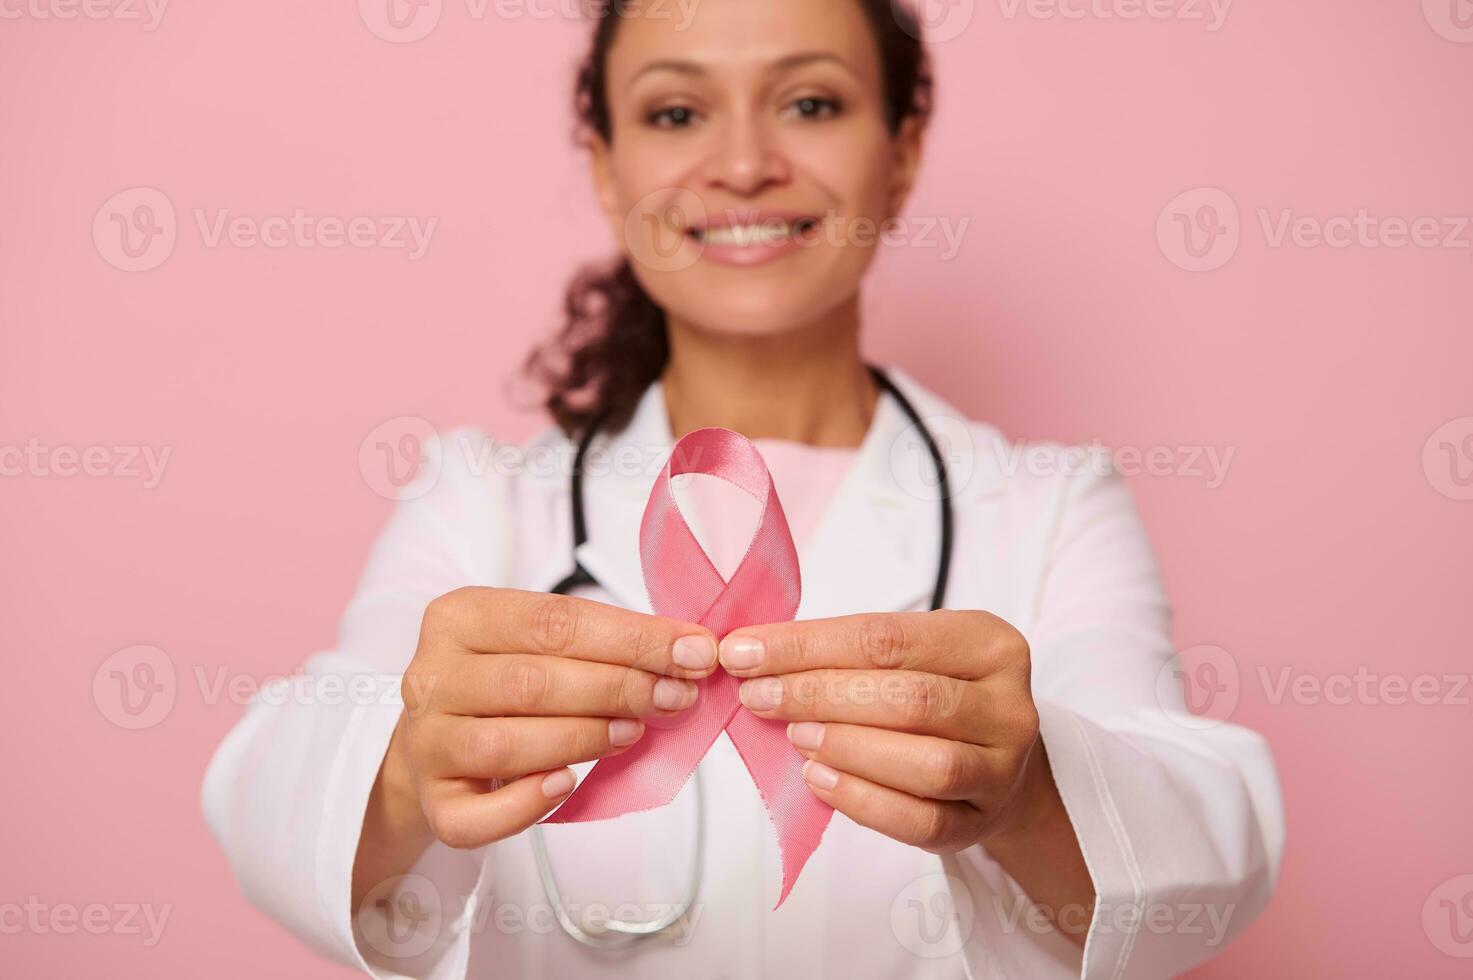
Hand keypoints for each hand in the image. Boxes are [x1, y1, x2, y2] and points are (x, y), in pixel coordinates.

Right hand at [354, 587, 716, 906]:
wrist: (436, 740)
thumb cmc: (503, 683)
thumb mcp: (540, 643)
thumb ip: (601, 643)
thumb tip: (687, 653)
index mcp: (460, 617)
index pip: (554, 621)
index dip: (632, 638)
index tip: (693, 651)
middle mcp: (432, 676)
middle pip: (533, 682)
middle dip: (618, 688)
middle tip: (676, 697)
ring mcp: (426, 742)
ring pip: (509, 745)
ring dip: (584, 739)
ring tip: (634, 732)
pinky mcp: (433, 802)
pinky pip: (478, 814)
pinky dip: (528, 802)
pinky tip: (568, 785)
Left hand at [717, 610, 1047, 853]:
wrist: (995, 760)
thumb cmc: (938, 693)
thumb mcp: (911, 654)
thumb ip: (845, 652)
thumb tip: (752, 654)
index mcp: (989, 642)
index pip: (887, 638)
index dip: (808, 646)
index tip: (745, 652)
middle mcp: (1009, 705)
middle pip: (910, 699)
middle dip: (820, 696)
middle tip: (759, 697)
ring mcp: (1004, 769)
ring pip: (928, 764)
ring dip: (847, 748)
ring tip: (795, 737)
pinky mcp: (983, 822)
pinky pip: (922, 821)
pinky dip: (862, 801)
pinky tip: (819, 780)